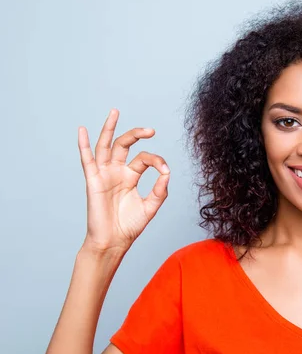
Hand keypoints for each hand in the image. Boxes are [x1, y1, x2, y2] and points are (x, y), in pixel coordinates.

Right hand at [78, 109, 169, 255]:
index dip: (157, 161)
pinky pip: (87, 160)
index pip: (144, 159)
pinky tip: (82, 130)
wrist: (114, 241)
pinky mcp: (93, 181)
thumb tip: (167, 173)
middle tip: (150, 130)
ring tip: (115, 112)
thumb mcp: (151, 207)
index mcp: (131, 176)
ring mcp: (104, 174)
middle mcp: (117, 171)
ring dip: (109, 128)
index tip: (165, 172)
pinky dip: (83, 145)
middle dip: (136, 134)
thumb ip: (160, 191)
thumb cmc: (130, 226)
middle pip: (124, 145)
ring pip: (106, 146)